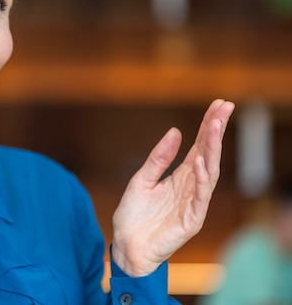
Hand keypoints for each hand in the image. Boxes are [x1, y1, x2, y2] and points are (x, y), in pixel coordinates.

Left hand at [111, 99, 234, 276]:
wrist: (126, 245)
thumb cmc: (134, 215)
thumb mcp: (141, 179)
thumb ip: (158, 158)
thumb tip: (175, 132)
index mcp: (180, 176)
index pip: (199, 147)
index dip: (208, 126)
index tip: (218, 105)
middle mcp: (190, 187)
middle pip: (208, 154)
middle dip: (216, 131)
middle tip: (225, 107)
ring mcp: (193, 203)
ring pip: (209, 172)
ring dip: (212, 149)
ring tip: (214, 126)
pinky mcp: (191, 220)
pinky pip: (200, 197)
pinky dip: (201, 179)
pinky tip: (201, 161)